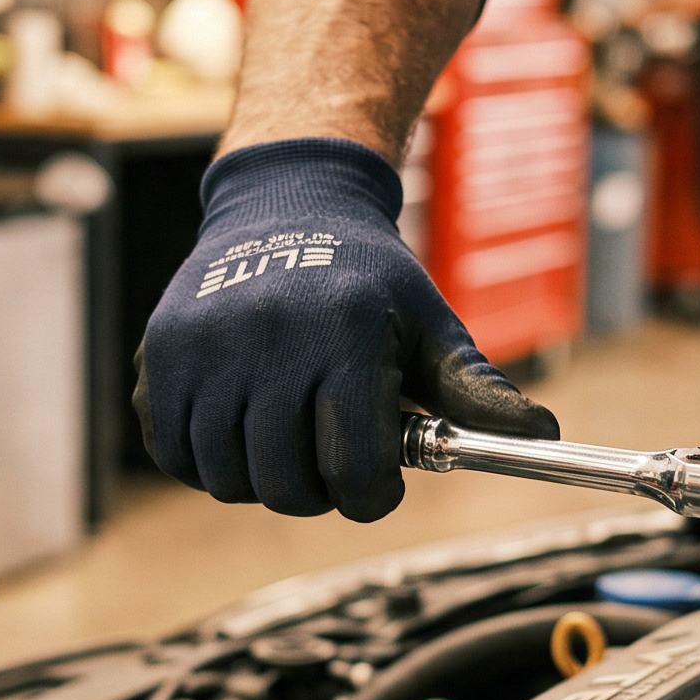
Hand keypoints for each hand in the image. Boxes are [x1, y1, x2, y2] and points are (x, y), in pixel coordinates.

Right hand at [136, 137, 556, 521]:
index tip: (378, 480)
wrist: (286, 206)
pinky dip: (207, 461)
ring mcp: (202, 350)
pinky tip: (239, 427)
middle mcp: (265, 340)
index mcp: (344, 335)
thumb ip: (477, 391)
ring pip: (227, 479)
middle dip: (320, 492)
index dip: (373, 493)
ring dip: (263, 480)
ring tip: (287, 438)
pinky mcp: (158, 357)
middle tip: (332, 457)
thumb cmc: (370, 279)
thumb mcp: (430, 325)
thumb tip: (541, 434)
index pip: (354, 469)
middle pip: (287, 486)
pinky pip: (175, 456)